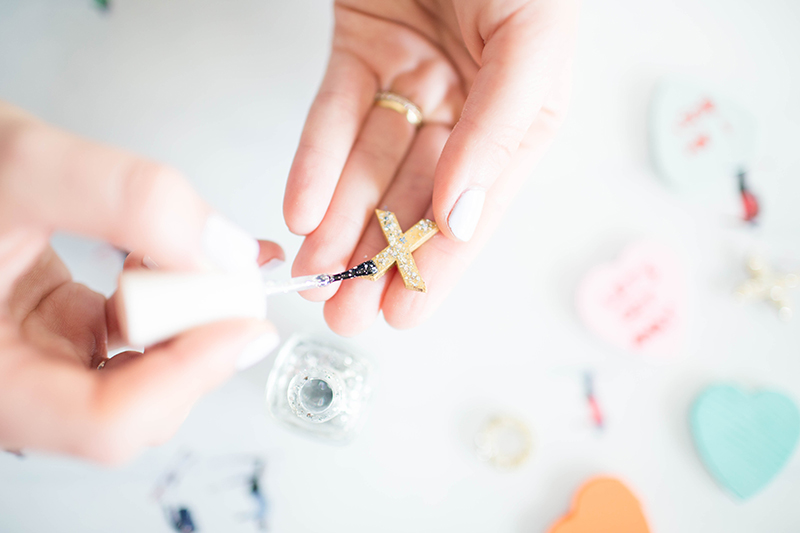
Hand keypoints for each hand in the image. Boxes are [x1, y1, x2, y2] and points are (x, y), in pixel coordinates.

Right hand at [0, 102, 279, 463]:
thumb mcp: (26, 171)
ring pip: (149, 369)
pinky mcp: (66, 326)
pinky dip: (176, 295)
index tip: (244, 326)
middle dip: (200, 342)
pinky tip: (186, 254)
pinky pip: (141, 330)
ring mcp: (47, 356)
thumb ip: (126, 201)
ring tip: (208, 259)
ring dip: (194, 317)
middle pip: (140, 405)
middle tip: (234, 283)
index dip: (188, 377)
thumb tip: (221, 249)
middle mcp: (20, 383)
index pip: (106, 423)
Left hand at [284, 0, 575, 334]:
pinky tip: (302, 209)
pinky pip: (335, 113)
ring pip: (370, 166)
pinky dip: (317, 160)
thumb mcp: (530, 41)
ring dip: (340, 224)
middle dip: (379, 257)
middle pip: (417, 196)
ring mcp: (413, 76)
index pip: (478, 204)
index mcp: (523, 113)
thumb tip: (463, 217)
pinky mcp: (362, 48)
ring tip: (313, 275)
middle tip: (346, 311)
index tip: (406, 314)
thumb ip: (502, 130)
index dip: (441, 264)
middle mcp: (468, 104)